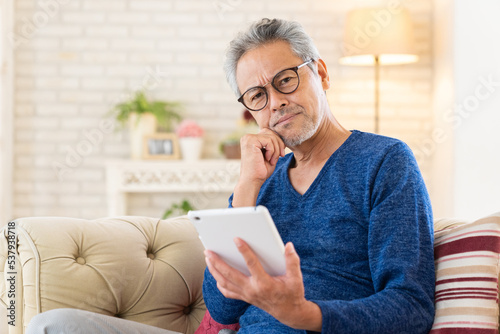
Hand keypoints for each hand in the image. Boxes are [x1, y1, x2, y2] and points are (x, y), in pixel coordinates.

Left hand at [205, 239, 321, 330]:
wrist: (289, 313)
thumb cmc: (292, 294)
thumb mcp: (296, 278)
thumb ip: (292, 261)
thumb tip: (288, 245)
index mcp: (265, 283)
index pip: (251, 264)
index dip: (244, 251)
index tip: (236, 239)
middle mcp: (252, 290)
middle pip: (230, 275)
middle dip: (217, 262)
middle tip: (208, 251)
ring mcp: (246, 295)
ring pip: (225, 283)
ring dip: (214, 271)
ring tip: (208, 259)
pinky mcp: (244, 298)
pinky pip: (227, 292)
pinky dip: (219, 283)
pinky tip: (216, 275)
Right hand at [232, 128, 285, 206]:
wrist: (252, 181)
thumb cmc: (261, 171)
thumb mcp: (270, 154)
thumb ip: (273, 144)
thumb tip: (281, 135)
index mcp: (251, 140)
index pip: (269, 133)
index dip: (278, 142)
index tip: (281, 154)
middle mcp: (248, 137)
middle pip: (271, 132)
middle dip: (279, 144)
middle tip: (281, 156)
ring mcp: (248, 138)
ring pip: (271, 137)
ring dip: (276, 150)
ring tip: (272, 160)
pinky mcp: (250, 141)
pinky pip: (269, 141)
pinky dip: (272, 151)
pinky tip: (268, 159)